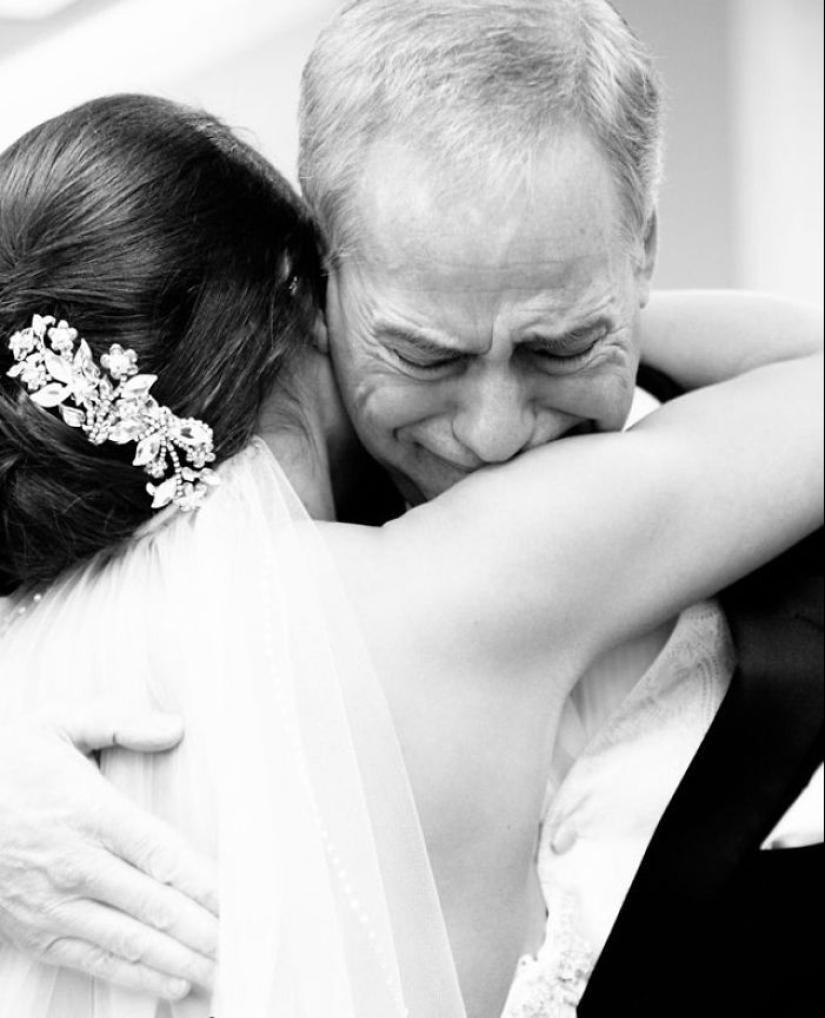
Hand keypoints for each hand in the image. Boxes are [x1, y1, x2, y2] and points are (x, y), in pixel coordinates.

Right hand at [0, 700, 218, 1000]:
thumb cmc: (10, 764)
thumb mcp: (58, 724)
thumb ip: (118, 722)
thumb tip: (174, 726)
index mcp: (89, 813)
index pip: (160, 854)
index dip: (203, 882)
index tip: (242, 899)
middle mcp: (76, 864)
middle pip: (153, 906)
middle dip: (205, 932)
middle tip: (248, 948)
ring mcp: (55, 904)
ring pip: (130, 942)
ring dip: (179, 962)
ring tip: (223, 973)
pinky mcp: (38, 931)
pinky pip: (95, 961)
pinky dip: (136, 977)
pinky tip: (173, 985)